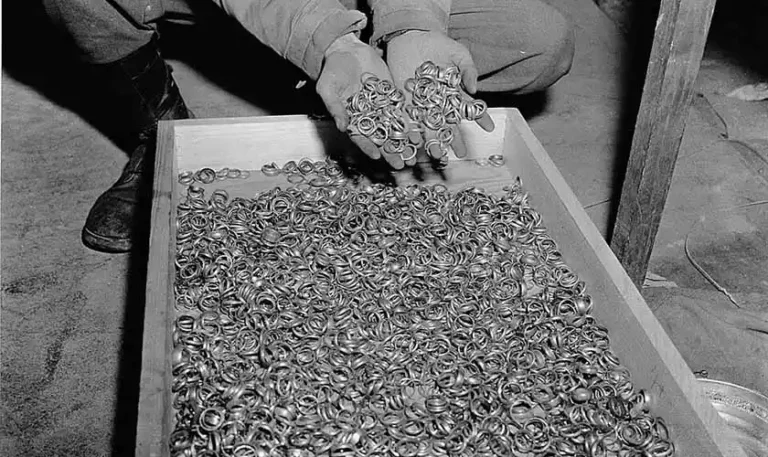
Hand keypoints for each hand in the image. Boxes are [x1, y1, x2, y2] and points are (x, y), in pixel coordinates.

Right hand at [317, 33, 406, 168]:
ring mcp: (381, 107)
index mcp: (351, 118)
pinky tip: (419, 133)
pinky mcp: (392, 96)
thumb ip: (335, 107)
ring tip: (414, 154)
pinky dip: (410, 122)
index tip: (377, 156)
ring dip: (404, 142)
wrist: (347, 50)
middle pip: (380, 138)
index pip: (360, 137)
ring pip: (394, 128)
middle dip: (391, 152)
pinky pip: (402, 111)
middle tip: (402, 165)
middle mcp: (368, 117)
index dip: (368, 147)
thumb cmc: (333, 71)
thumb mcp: (328, 88)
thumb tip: (341, 127)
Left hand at [386, 30, 494, 158]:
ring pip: (429, 125)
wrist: (411, 36)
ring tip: (438, 154)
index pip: (469, 108)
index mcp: (453, 92)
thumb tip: (474, 89)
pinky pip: (408, 118)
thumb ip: (468, 69)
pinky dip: (411, 130)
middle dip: (454, 139)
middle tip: (460, 154)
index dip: (480, 118)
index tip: (489, 128)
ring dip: (433, 140)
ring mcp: (421, 103)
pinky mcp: (404, 101)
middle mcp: (438, 102)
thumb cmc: (437, 43)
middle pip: (448, 123)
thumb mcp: (459, 53)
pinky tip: (415, 142)